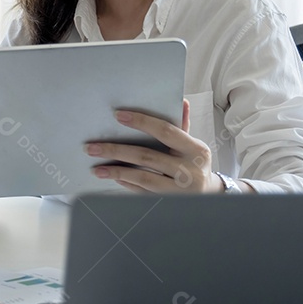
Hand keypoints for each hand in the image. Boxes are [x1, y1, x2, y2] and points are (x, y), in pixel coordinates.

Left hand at [85, 100, 221, 192]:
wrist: (209, 196)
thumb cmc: (195, 164)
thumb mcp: (193, 145)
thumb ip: (183, 125)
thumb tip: (181, 101)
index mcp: (195, 150)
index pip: (165, 131)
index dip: (141, 122)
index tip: (118, 116)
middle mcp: (188, 170)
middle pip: (147, 156)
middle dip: (116, 150)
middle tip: (92, 147)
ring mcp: (179, 190)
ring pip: (142, 177)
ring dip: (116, 171)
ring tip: (97, 168)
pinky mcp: (168, 202)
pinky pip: (142, 192)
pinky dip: (126, 183)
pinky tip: (113, 177)